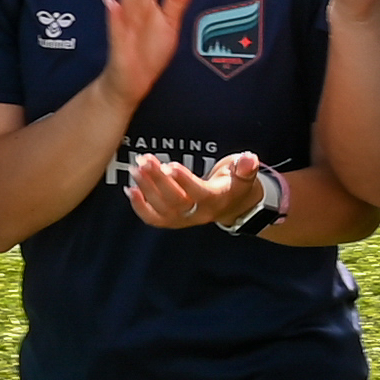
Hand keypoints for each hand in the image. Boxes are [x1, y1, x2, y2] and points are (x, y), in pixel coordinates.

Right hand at [95, 0, 189, 106]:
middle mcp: (134, 14)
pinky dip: (114, 18)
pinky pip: (117, 31)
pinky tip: (111, 4)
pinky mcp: (119, 48)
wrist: (130, 84)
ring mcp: (125, 29)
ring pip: (127, 5)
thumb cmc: (148, 51)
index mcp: (147, 6)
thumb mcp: (170, 22)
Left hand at [119, 145, 266, 233]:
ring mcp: (183, 220)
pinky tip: (131, 189)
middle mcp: (198, 214)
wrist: (232, 205)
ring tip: (136, 168)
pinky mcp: (172, 221)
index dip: (184, 181)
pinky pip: (153, 219)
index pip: (199, 193)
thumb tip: (249, 159)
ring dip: (146, 189)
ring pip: (161, 209)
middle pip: (175, 201)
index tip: (171, 165)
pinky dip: (139, 206)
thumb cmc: (234, 184)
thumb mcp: (244, 174)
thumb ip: (245, 167)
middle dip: (158, 180)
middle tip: (145, 160)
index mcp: (216, 201)